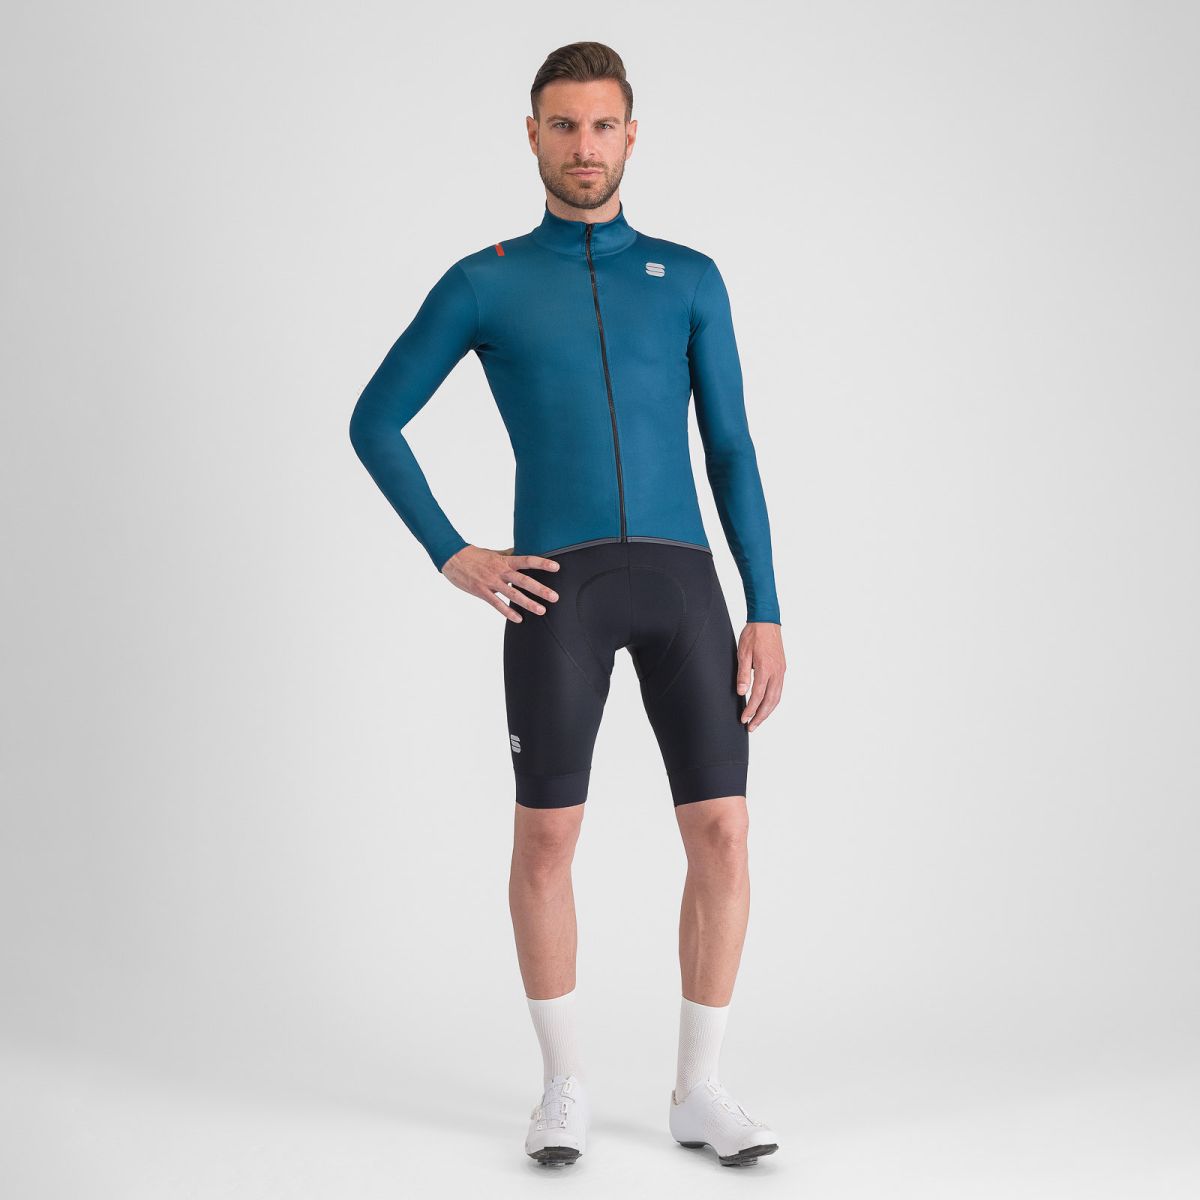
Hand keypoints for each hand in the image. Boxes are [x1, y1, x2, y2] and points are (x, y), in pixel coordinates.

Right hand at [441, 544, 559, 621]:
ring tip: (541, 610)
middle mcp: (500, 571)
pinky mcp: (482, 592)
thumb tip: (521, 551)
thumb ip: (508, 554)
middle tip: (554, 597)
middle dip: (540, 589)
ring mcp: (491, 582)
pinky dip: (508, 612)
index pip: (527, 560)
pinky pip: (497, 604)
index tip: (556, 567)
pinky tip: (519, 619)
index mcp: (504, 560)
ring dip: (528, 603)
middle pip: (524, 580)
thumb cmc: (474, 555)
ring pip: (513, 594)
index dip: (542, 563)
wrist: (452, 558)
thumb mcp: (493, 553)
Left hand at [736, 622, 785, 730]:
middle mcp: (776, 672)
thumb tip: (741, 692)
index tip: (744, 719)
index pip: (758, 695)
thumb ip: (743, 674)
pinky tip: (766, 705)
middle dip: (760, 716)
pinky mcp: (782, 668)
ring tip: (758, 720)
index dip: (751, 710)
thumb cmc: (753, 635)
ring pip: (777, 697)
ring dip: (768, 711)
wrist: (766, 621)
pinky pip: (779, 690)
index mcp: (765, 668)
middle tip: (751, 727)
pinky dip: (773, 701)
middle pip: (770, 701)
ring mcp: (781, 671)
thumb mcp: (743, 653)